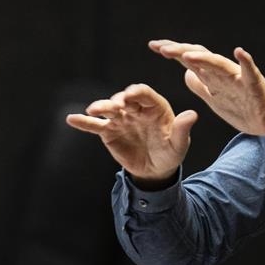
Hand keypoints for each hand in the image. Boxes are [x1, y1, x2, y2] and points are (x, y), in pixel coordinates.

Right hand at [66, 83, 198, 183]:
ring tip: (92, 110)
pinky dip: (83, 122)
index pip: (144, 94)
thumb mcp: (179, 144)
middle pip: (124, 99)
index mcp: (155, 106)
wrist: (155, 171)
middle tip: (115, 105)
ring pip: (108, 110)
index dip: (136, 93)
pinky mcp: (109, 131)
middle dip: (118, 100)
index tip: (130, 95)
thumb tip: (193, 114)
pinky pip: (95, 126)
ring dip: (100, 107)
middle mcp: (135, 108)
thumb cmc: (170, 153)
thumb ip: (183, 129)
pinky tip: (71, 119)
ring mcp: (121, 119)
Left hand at [149, 41, 264, 142]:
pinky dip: (246, 62)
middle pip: (200, 58)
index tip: (154, 46)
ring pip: (219, 64)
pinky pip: (250, 73)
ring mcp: (239, 78)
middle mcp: (224, 73)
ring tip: (187, 54)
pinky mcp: (255, 87)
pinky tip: (240, 52)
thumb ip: (201, 86)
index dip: (173, 52)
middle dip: (181, 52)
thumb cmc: (245, 109)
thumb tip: (186, 73)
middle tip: (162, 48)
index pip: (190, 60)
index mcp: (213, 78)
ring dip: (204, 58)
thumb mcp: (215, 101)